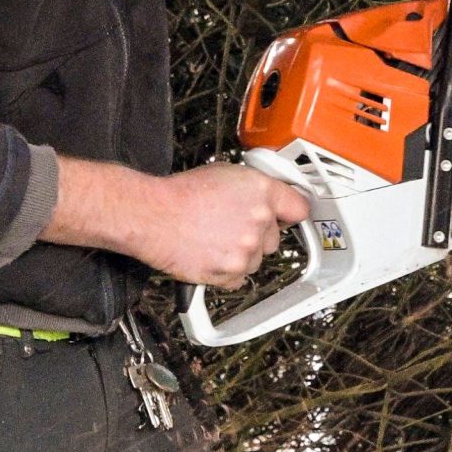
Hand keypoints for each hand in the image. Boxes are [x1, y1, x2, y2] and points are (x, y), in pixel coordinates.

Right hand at [126, 163, 309, 289]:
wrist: (152, 216)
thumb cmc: (180, 193)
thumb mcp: (225, 173)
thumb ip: (254, 187)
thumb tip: (266, 197)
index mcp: (263, 192)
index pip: (299, 208)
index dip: (289, 213)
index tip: (287, 217)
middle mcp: (260, 222)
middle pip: (275, 238)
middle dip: (258, 235)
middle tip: (231, 225)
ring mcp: (246, 250)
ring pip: (256, 260)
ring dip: (241, 254)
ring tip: (214, 238)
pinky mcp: (230, 273)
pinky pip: (239, 278)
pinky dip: (227, 272)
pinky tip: (210, 253)